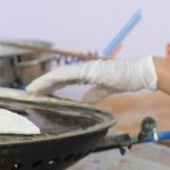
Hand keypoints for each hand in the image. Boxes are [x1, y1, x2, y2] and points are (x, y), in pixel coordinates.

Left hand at [26, 57, 157, 94]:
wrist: (139, 73)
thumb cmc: (127, 79)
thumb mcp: (107, 89)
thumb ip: (94, 94)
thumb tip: (84, 101)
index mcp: (88, 73)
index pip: (65, 79)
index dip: (52, 85)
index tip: (40, 92)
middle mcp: (84, 69)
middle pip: (58, 76)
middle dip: (43, 84)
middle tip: (29, 92)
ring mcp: (86, 68)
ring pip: (59, 74)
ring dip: (44, 82)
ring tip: (31, 89)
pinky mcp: (88, 70)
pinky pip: (67, 74)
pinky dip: (54, 79)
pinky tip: (45, 84)